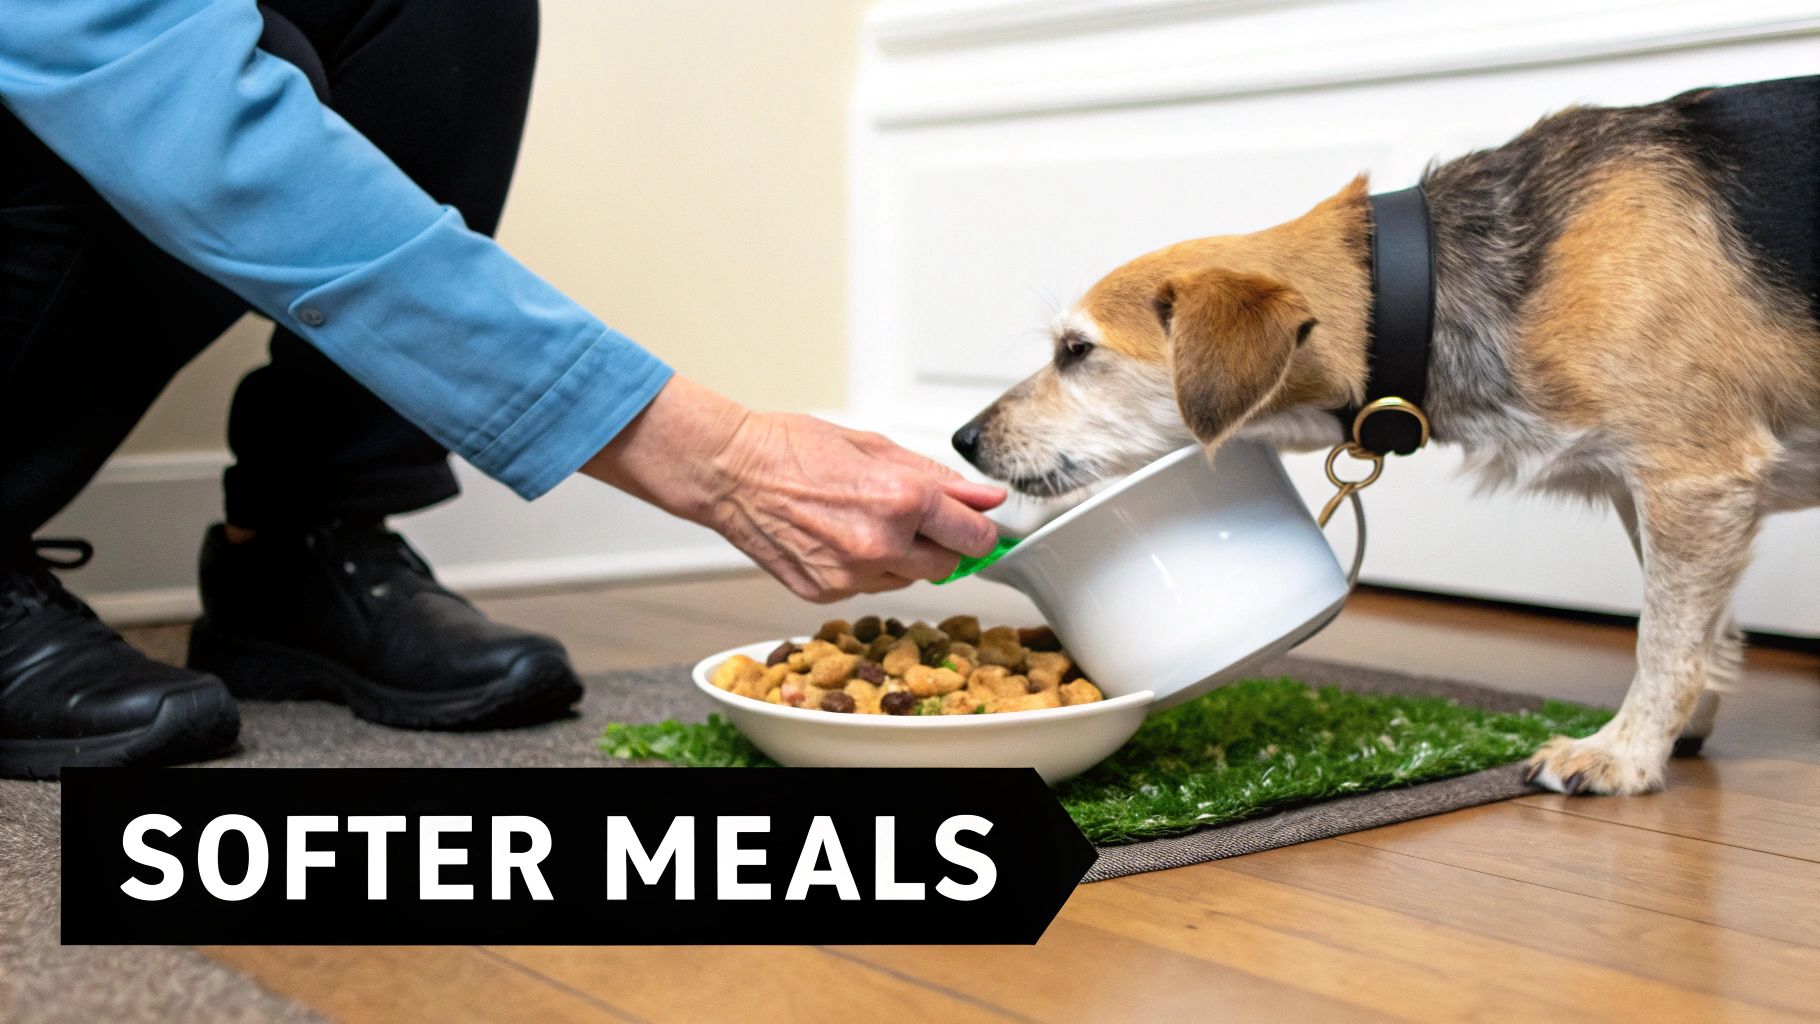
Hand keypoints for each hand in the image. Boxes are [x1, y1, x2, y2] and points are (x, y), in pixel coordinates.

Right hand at [583, 377, 1005, 600]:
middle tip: (909, 516)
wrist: (729, 473)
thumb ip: (937, 478)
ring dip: (900, 557)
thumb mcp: (875, 448)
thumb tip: (986, 498)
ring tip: (859, 519)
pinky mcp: (825, 594)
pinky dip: (863, 568)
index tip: (975, 525)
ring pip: (906, 579)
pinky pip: (867, 588)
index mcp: (900, 500)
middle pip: (946, 566)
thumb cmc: (792, 448)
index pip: (973, 536)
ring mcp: (851, 576)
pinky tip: (836, 537)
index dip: (977, 530)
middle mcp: (880, 545)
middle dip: (939, 544)